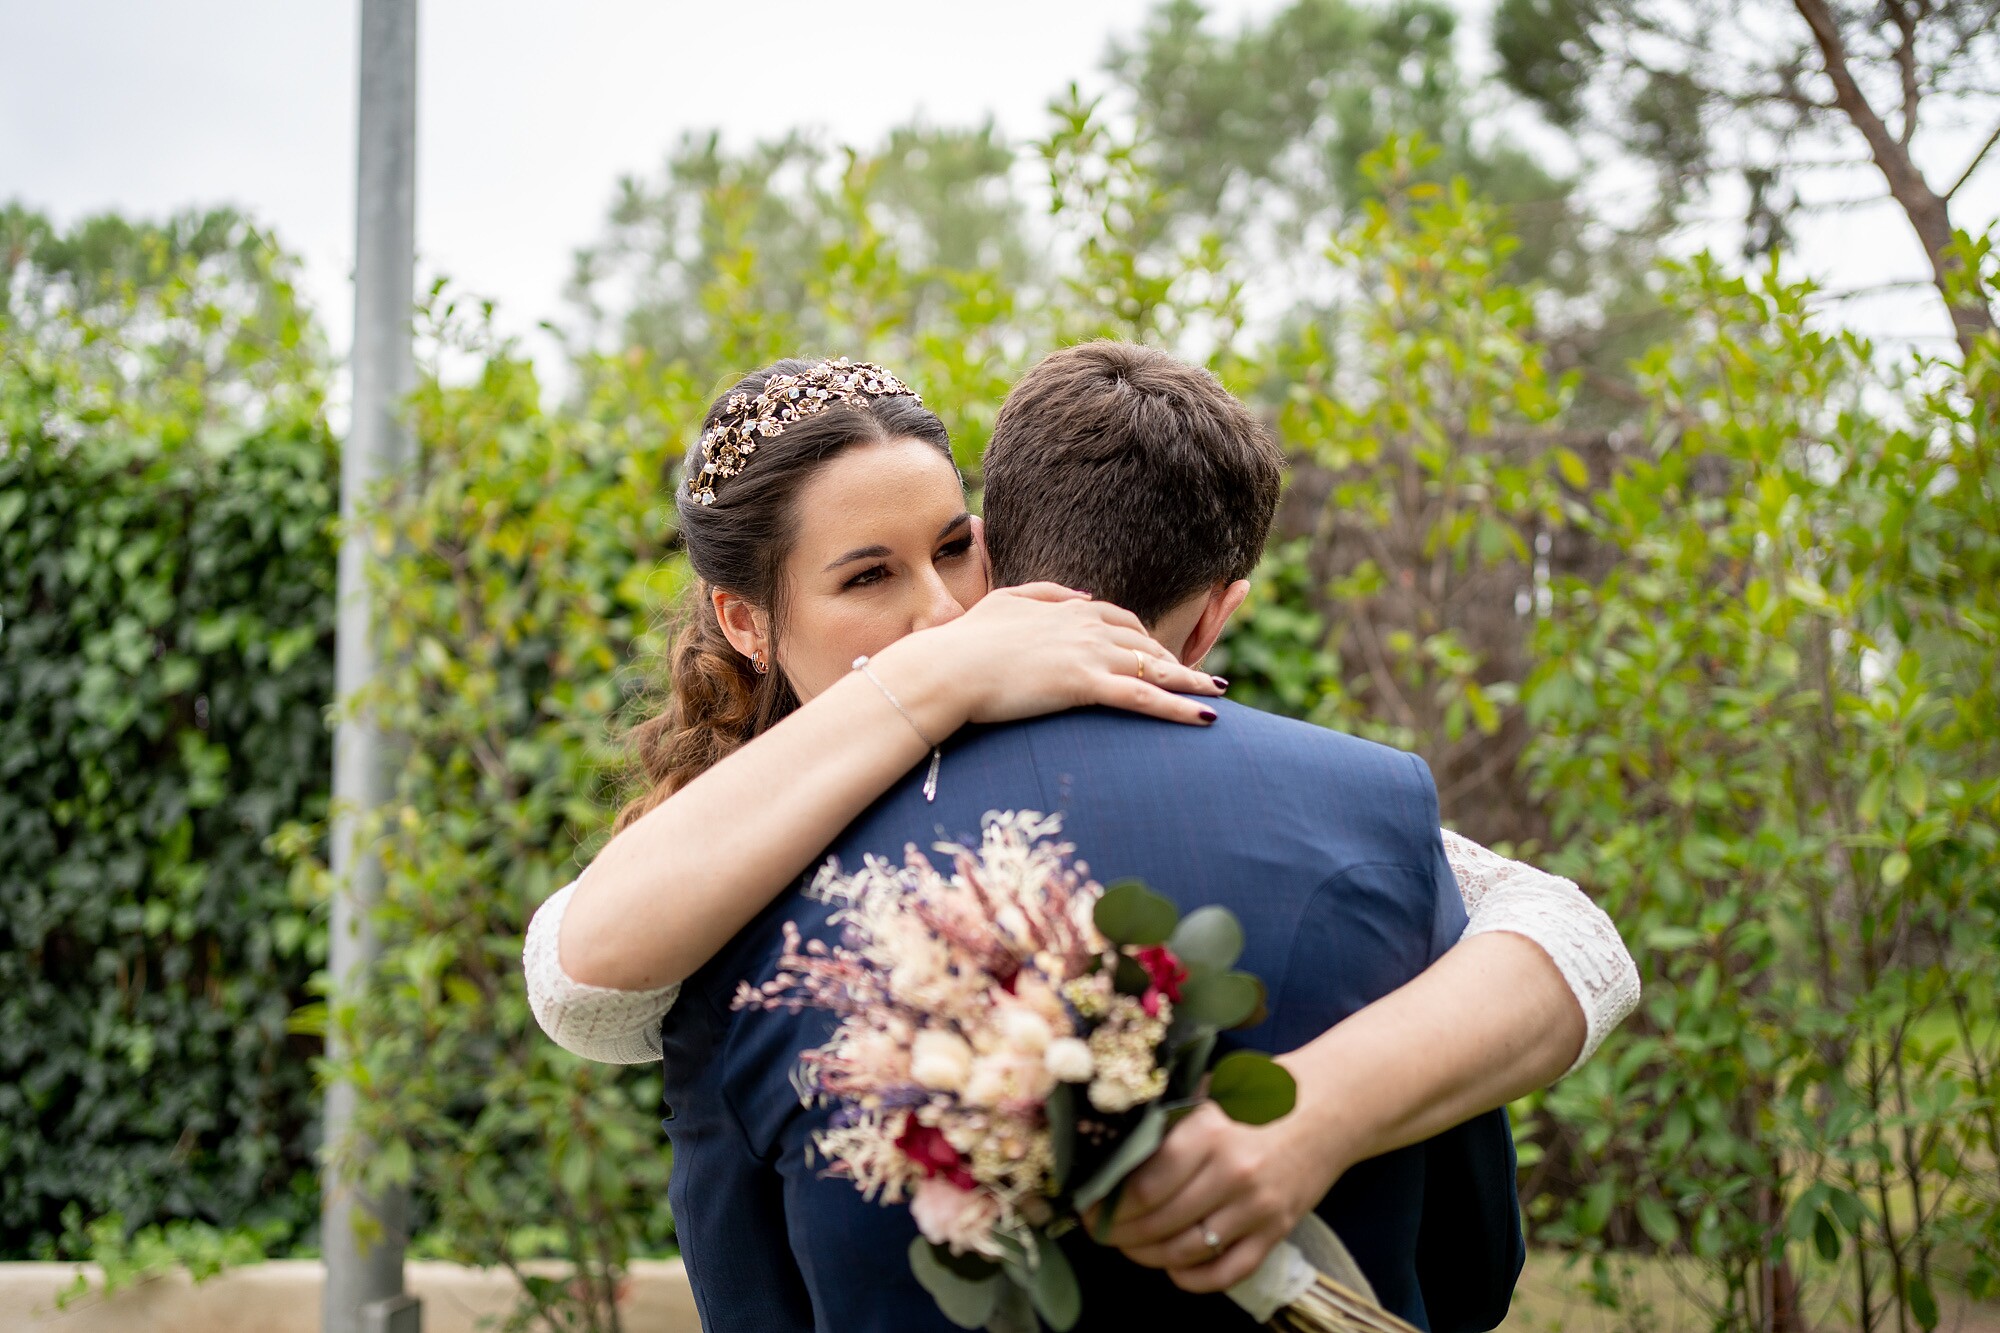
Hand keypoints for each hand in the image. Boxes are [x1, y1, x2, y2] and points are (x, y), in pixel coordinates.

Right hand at [875, 583, 1225, 732]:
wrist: (948, 666)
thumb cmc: (967, 640)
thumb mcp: (1006, 601)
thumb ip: (1045, 593)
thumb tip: (1082, 595)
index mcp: (1069, 608)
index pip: (1121, 620)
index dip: (1144, 638)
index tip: (1160, 652)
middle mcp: (1087, 626)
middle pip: (1146, 643)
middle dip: (1176, 660)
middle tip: (1201, 677)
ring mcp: (1089, 654)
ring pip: (1154, 668)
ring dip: (1191, 682)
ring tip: (1217, 694)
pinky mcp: (1085, 684)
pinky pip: (1143, 697)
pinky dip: (1178, 707)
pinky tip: (1205, 719)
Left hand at [1094, 1095, 1349, 1293]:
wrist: (1327, 1108)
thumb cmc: (1255, 1097)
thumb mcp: (1206, 1096)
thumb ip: (1165, 1124)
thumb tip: (1106, 1154)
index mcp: (1209, 1132)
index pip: (1144, 1186)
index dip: (1108, 1204)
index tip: (1087, 1206)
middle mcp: (1234, 1173)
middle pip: (1159, 1222)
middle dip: (1119, 1233)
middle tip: (1099, 1230)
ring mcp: (1258, 1207)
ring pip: (1186, 1251)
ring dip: (1147, 1256)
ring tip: (1129, 1246)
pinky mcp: (1277, 1232)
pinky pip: (1227, 1272)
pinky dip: (1192, 1279)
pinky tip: (1172, 1268)